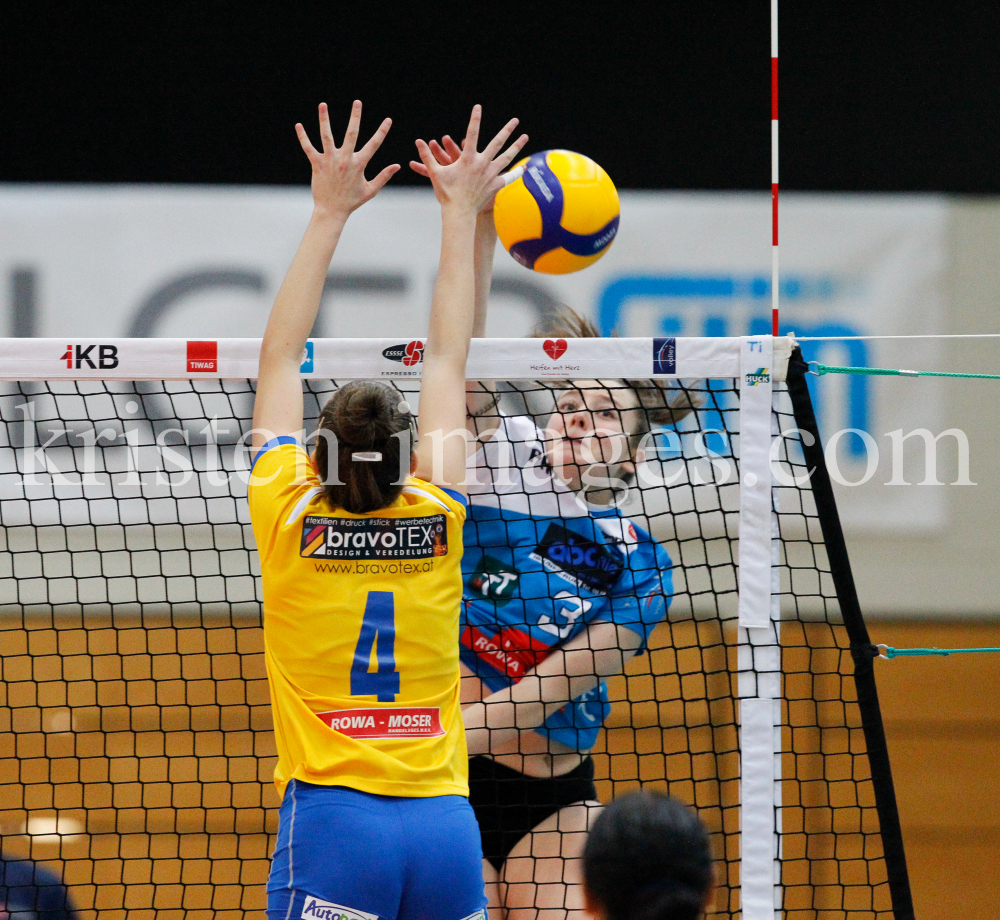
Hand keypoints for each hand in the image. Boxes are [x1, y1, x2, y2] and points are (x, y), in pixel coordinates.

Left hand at [296, 100, 399, 219]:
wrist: (332, 211)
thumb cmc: (352, 201)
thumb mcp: (371, 190)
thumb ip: (384, 176)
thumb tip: (397, 166)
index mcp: (359, 164)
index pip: (374, 145)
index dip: (382, 132)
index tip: (388, 120)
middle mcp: (345, 160)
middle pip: (351, 134)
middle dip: (355, 117)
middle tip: (357, 102)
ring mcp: (330, 161)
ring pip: (327, 136)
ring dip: (325, 119)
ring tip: (323, 104)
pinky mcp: (317, 164)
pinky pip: (308, 148)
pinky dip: (303, 137)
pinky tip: (299, 125)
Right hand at [409, 105, 526, 215]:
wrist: (459, 213)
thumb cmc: (446, 193)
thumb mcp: (435, 173)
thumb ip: (427, 156)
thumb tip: (418, 142)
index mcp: (468, 159)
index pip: (472, 133)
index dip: (474, 119)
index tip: (478, 106)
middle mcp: (482, 164)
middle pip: (497, 143)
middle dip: (507, 130)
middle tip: (516, 120)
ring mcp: (491, 174)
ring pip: (507, 157)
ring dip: (517, 146)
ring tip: (525, 137)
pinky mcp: (496, 185)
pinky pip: (508, 177)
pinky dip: (516, 172)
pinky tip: (525, 167)